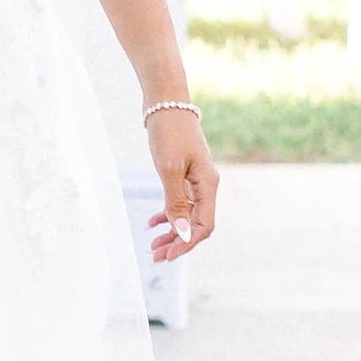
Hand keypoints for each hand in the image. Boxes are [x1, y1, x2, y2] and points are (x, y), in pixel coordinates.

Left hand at [144, 107, 216, 259]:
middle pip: (196, 224)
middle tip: (156, 256)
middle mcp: (206, 185)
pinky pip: (179, 202)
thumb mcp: (169, 169)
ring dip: (171, 231)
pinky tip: (152, 223)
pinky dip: (167, 214)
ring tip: (152, 245)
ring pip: (187, 215)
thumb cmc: (169, 133)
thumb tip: (183, 233)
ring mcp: (195, 180)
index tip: (168, 254)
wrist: (166, 103)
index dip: (188, 243)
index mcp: (208, 185)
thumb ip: (176, 202)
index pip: (204, 225)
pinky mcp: (184, 174)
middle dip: (178, 242)